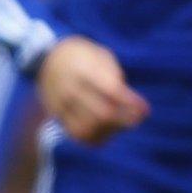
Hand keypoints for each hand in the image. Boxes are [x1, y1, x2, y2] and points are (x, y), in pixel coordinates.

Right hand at [35, 37, 149, 144]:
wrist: (45, 58)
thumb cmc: (82, 56)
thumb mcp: (100, 55)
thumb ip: (114, 77)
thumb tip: (130, 104)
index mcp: (84, 69)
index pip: (111, 92)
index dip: (131, 104)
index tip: (146, 110)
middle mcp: (71, 88)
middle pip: (102, 114)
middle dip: (125, 121)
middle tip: (137, 119)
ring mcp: (61, 104)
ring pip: (90, 129)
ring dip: (110, 131)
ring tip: (121, 124)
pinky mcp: (57, 115)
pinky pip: (78, 135)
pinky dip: (96, 137)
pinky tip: (107, 130)